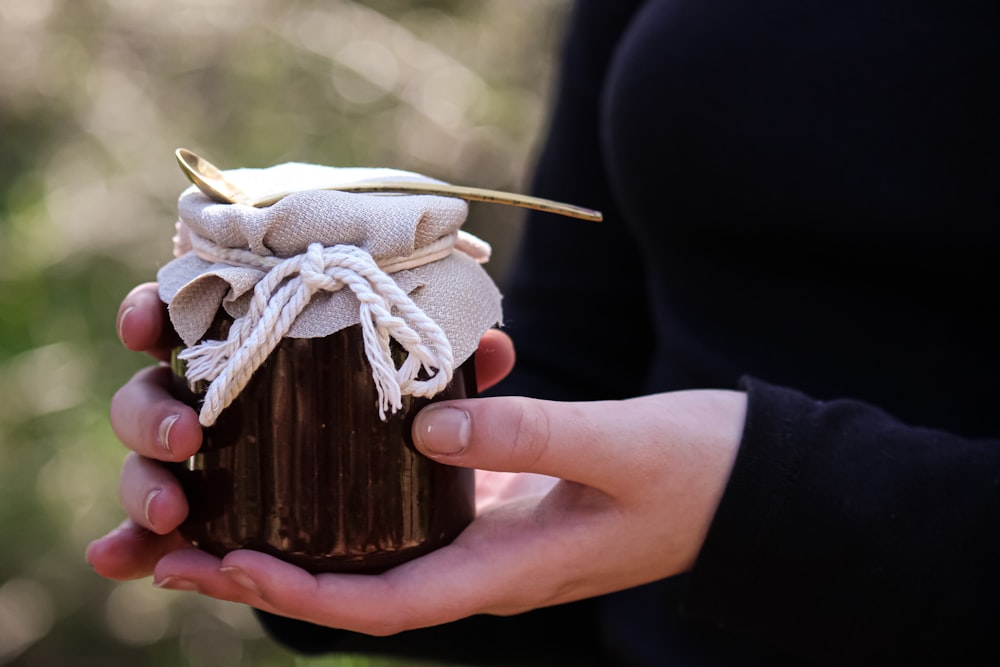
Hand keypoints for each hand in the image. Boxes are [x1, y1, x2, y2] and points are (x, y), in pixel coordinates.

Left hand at [88, 284, 745, 635]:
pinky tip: (347, 435)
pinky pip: (427, 498)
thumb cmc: (696, 471)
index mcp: (511, 568)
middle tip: (194, 538)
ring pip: (388, 538)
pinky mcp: (512, 496)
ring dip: (316, 522)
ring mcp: (500, 531)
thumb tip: (420, 428)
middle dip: (278, 568)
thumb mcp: (619, 444)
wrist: (750, 482)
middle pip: (365, 579)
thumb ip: (526, 434)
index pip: (386, 604)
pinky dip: (375, 477)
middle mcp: (492, 560)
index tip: (225, 566)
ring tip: (246, 488)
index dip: (301, 594)